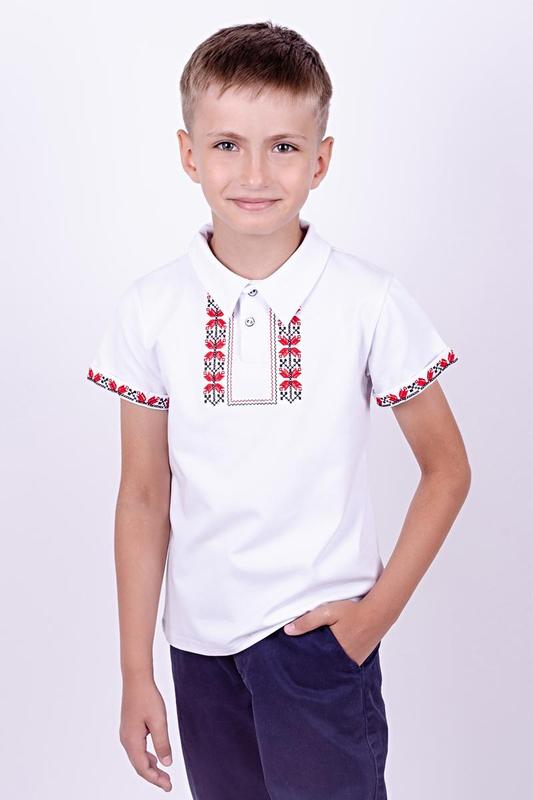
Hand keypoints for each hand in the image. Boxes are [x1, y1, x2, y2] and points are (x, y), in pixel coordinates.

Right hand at [119, 675, 172, 791]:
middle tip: (168, 784)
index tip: (168, 786)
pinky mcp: (129, 729)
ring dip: (151, 767)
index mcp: (132, 741)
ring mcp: (126, 734)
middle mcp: (126, 740)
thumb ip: (163, 743)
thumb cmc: (147, 698)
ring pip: (138, 758)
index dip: (156, 779)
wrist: (136, 680)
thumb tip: (167, 763)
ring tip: (164, 775)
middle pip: (139, 765)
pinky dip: (147, 757)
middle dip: (154, 776)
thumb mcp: (159, 721)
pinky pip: (137, 749)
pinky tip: (156, 758)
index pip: (143, 768)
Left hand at [283, 598, 382, 666]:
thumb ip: (307, 621)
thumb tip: (288, 631)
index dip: (305, 664)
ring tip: (316, 658)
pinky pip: (345, 662)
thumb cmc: (353, 611)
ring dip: (327, 661)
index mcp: (335, 652)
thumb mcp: (327, 612)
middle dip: (315, 665)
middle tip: (302, 664)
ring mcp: (355, 661)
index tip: (295, 665)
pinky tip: (332, 652)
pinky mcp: (361, 657)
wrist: (379, 611)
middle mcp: (346, 661)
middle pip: (325, 666)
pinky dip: (338, 658)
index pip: (315, 664)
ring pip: (335, 665)